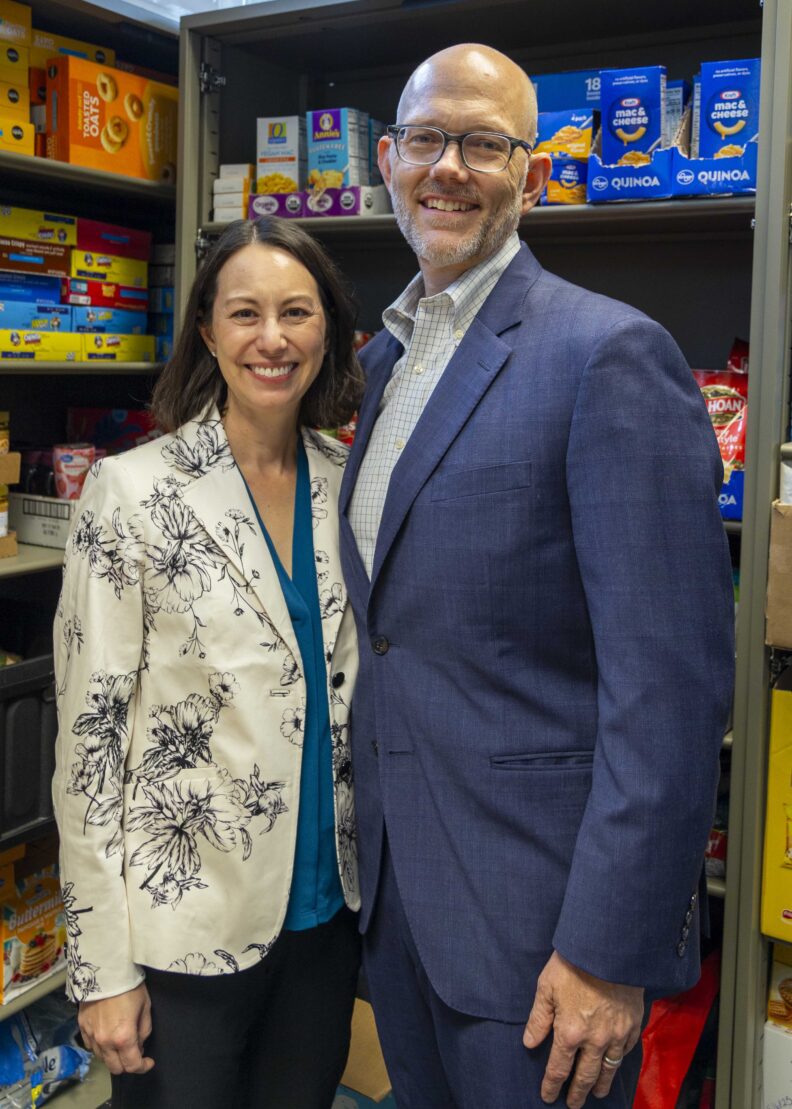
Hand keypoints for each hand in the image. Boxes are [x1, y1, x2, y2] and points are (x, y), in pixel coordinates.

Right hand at [78, 983, 153, 1075]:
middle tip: (135, 1052)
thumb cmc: (130, 986)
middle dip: (127, 1064)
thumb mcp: (145, 1007)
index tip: (148, 1062)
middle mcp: (105, 1042)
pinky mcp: (82, 1027)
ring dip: (113, 1056)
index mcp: (124, 1038)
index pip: (132, 1065)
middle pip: (115, 1068)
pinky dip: (101, 1047)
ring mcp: (91, 1035)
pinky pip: (91, 1046)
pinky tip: (107, 1035)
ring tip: (121, 1042)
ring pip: (102, 1059)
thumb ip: (144, 1031)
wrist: (106, 969)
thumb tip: (139, 1044)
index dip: (143, 1067)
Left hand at [523, 951, 643, 1106]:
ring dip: (601, 1084)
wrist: (608, 949)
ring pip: (608, 1069)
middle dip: (577, 1093)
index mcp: (570, 1032)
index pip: (558, 1068)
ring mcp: (616, 1035)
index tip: (548, 1097)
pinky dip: (619, 1061)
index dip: (552, 1085)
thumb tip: (530, 1043)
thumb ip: (539, 1018)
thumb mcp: (546, 987)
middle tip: (573, 1105)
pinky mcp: (633, 1025)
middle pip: (585, 1076)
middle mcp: (594, 1040)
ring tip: (597, 1094)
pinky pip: (626, 1051)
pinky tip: (614, 1064)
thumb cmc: (572, 964)